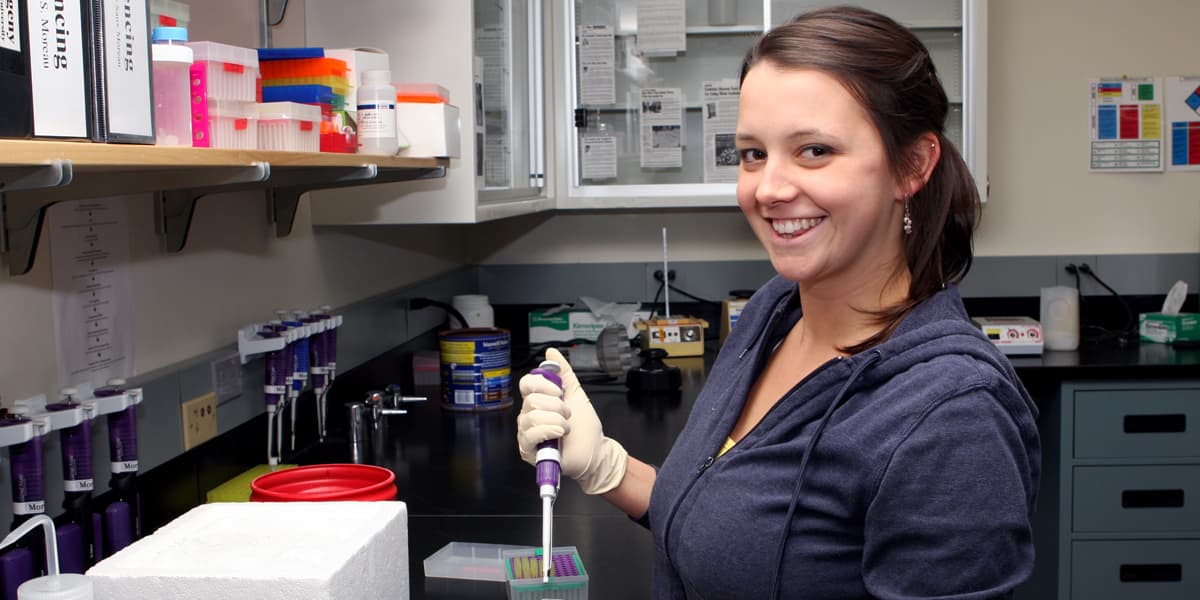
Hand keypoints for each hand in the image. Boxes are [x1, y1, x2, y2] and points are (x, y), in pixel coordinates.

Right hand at [517, 348, 627, 494]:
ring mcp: (526, 433)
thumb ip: (564, 373)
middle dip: (556, 406)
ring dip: (556, 420)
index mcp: (538, 400)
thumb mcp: (575, 393)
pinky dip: (548, 431)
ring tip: (567, 427)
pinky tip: (559, 434)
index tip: (560, 392)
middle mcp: (528, 415)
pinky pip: (529, 435)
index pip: (526, 383)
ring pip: (532, 417)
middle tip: (568, 414)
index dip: (543, 384)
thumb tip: (551, 352)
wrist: (595, 450)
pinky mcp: (528, 450)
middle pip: (531, 400)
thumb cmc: (584, 425)